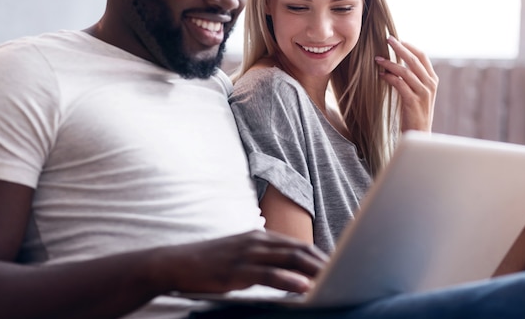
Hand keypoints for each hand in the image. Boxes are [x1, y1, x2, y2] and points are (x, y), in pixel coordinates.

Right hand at [152, 230, 328, 294]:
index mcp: (261, 237)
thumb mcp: (242, 255)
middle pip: (299, 250)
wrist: (178, 263)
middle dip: (323, 262)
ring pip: (289, 259)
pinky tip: (304, 287)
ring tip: (333, 280)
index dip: (320, 256)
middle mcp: (258, 240)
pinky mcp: (237, 269)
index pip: (298, 245)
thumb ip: (265, 259)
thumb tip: (290, 270)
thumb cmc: (212, 262)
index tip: (340, 266)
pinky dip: (289, 280)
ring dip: (313, 270)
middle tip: (346, 274)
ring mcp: (248, 253)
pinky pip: (269, 274)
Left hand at [375, 36, 437, 131]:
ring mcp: (423, 93)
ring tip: (377, 59)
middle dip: (400, 48)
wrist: (419, 134)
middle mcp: (430, 84)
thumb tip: (396, 65)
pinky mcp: (413, 101)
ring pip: (406, 71)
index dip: (410, 46)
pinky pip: (399, 84)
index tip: (398, 39)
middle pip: (414, 60)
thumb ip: (412, 79)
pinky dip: (389, 77)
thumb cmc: (415, 113)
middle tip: (387, 39)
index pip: (422, 57)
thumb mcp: (417, 93)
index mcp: (432, 80)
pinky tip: (381, 74)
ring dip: (390, 63)